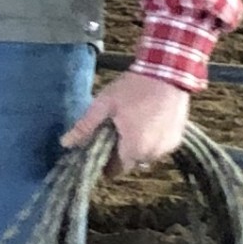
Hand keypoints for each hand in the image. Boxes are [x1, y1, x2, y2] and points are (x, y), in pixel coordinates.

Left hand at [61, 71, 190, 175]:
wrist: (168, 73)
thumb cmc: (133, 89)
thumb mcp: (104, 105)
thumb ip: (85, 127)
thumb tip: (65, 143)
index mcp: (133, 149)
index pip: (115, 170)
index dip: (105, 162)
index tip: (99, 147)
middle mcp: (152, 154)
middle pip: (130, 162)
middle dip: (120, 151)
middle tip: (114, 130)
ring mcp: (167, 147)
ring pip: (145, 155)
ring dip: (137, 146)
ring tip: (131, 123)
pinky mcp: (177, 139)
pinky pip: (159, 147)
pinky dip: (152, 140)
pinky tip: (147, 121)